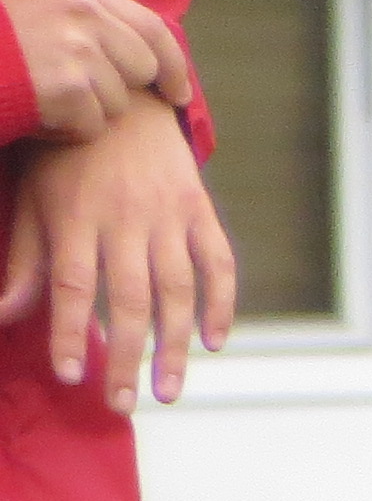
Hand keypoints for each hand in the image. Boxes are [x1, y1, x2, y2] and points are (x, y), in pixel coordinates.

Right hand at [0, 0, 191, 141]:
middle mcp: (82, 14)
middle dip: (118, 93)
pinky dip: (66, 135)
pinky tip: (33, 119)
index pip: (150, 27)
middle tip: (76, 101)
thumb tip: (145, 57)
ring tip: (40, 102)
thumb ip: (83, 24)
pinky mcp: (66, 89)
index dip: (171, 65)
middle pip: (140, 68)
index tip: (179, 93)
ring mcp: (75, 50)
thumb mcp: (32, 16)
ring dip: (84, 115)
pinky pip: (92, 128)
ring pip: (117, 103)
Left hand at [0, 90, 233, 408]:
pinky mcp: (200, 209)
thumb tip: (5, 317)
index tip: (69, 375)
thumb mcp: (33, 199)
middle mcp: (126, 219)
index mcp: (77, 218)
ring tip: (167, 390)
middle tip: (121, 404)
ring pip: (178, 290)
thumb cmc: (65, 153)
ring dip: (175, 345)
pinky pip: (219, 262)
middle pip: (130, 299)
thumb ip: (27, 260)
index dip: (71, 333)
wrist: (123, 96)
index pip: (73, 287)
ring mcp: (169, 214)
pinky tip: (215, 341)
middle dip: (126, 357)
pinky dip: (222, 303)